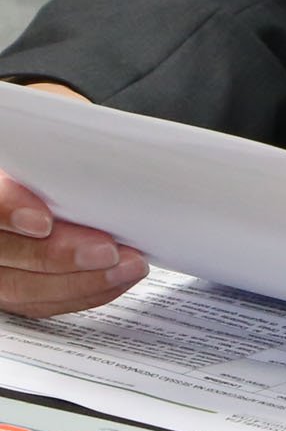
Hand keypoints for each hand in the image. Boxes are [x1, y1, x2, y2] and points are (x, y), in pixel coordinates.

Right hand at [0, 84, 149, 318]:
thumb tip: (107, 153)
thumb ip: (64, 145)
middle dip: (59, 256)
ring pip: (22, 286)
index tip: (43, 222)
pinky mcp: (13, 281)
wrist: (47, 165)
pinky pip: (39, 301)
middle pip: (4, 252)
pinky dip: (82, 293)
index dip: (8, 211)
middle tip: (108, 251)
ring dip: (80, 281)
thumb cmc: (53, 146)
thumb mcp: (58, 129)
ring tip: (128, 266)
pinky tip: (115, 280)